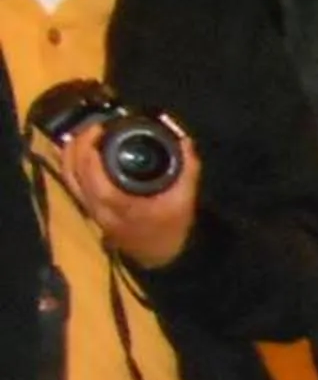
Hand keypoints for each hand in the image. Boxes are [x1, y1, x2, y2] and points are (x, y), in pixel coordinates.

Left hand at [48, 118, 199, 268]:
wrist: (158, 253)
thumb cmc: (171, 228)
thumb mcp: (184, 200)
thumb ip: (187, 171)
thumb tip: (185, 142)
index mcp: (124, 208)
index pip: (99, 184)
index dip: (91, 157)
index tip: (101, 132)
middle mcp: (101, 209)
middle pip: (75, 176)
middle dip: (79, 147)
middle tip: (94, 126)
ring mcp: (90, 208)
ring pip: (68, 176)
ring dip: (71, 152)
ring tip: (85, 132)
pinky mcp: (87, 205)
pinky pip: (71, 180)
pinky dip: (71, 161)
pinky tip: (80, 147)